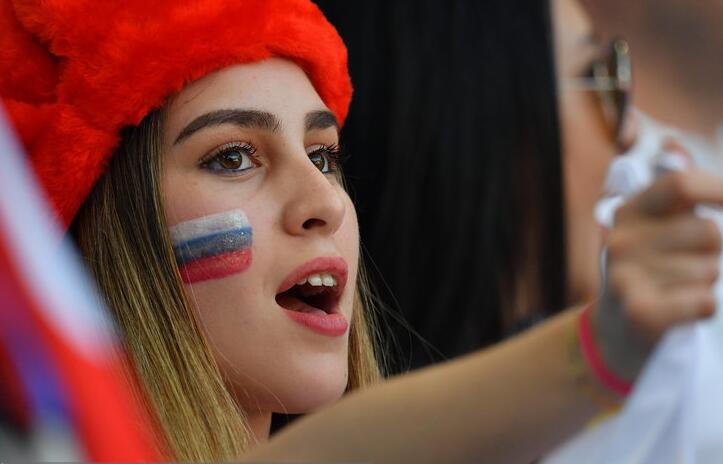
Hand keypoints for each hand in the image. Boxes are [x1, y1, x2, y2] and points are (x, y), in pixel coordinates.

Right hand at [595, 169, 722, 380]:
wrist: (616, 333)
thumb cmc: (651, 274)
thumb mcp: (655, 231)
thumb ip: (681, 200)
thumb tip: (686, 156)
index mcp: (629, 212)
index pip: (682, 183)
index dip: (722, 190)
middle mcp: (622, 239)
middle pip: (708, 231)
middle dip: (714, 252)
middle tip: (689, 266)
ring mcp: (625, 276)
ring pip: (710, 270)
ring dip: (707, 284)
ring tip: (678, 291)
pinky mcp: (639, 312)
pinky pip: (704, 301)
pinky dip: (704, 307)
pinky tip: (682, 311)